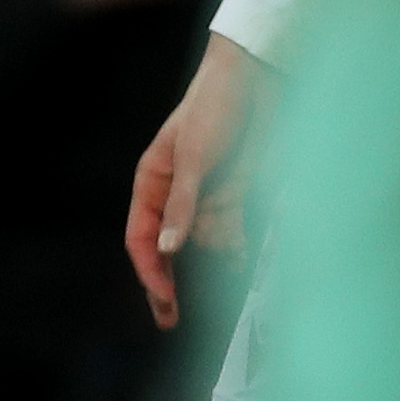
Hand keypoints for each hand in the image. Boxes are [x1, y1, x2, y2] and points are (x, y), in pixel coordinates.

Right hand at [124, 30, 271, 330]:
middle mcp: (177, 195)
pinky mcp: (237, 194)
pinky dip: (236, 249)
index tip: (164, 297)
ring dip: (211, 266)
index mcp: (153, 182)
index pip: (140, 237)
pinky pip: (232, 232)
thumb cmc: (214, 106)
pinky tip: (241, 262)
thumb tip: (167, 249)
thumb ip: (183, 205)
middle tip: (171, 321)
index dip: (149, 270)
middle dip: (169, 285)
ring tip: (221, 290)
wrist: (259, 79)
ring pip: (204, 245)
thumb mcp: (194, 156)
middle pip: (167, 250)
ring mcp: (207, 197)